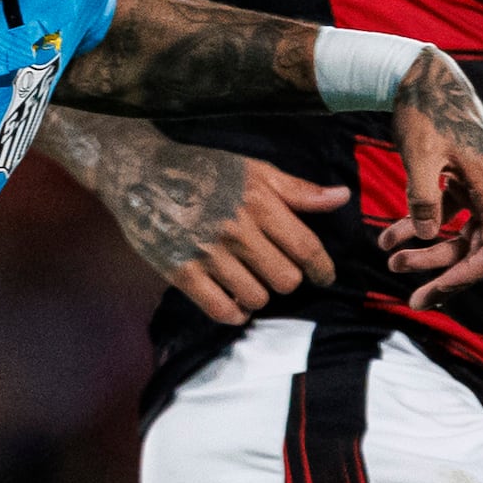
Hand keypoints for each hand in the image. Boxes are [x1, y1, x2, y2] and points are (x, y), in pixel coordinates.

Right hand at [102, 141, 345, 321]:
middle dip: (286, 279)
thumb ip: (298, 190)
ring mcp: (208, 253)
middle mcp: (236, 230)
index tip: (324, 276)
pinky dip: (234, 312)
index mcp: (258, 203)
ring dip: (259, 295)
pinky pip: (221, 310)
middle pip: (285, 280)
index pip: (306, 248)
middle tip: (274, 270)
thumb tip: (342, 197)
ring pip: (256, 298)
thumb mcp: (254, 170)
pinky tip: (234, 302)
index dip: (322, 269)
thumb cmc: (203, 170)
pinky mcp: (181, 271)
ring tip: (250, 281)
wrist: (140, 172)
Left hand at [380, 49, 482, 299]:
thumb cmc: (424, 109)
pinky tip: (388, 238)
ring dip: (428, 252)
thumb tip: (430, 235)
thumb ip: (424, 198)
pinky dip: (422, 229)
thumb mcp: (419, 153)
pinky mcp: (467, 182)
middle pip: (478, 249)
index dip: (468, 276)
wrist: (424, 74)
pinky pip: (450, 217)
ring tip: (389, 257)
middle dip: (442, 272)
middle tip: (409, 296)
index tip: (435, 292)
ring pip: (462, 236)